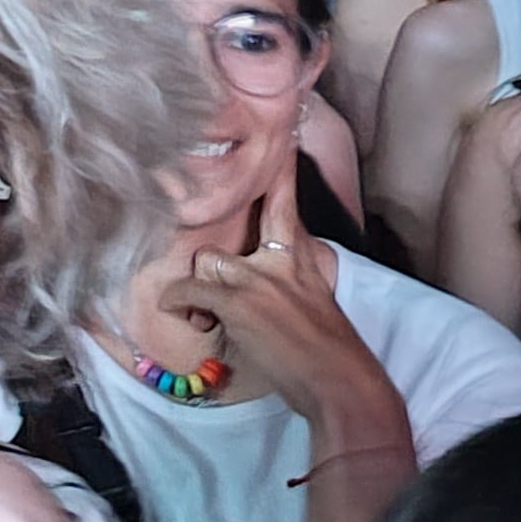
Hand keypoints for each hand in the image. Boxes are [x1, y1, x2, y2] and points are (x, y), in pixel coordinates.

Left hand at [159, 181, 392, 425]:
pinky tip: (178, 311)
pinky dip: (178, 302)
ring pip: (208, 259)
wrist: (342, 382)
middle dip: (219, 239)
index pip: (284, 204)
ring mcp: (258, 278)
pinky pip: (191, 290)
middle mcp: (279, 260)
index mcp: (300, 259)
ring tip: (203, 308)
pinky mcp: (239, 302)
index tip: (278, 138)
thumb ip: (290, 281)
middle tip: (204, 244)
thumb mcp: (316, 302)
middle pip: (235, 227)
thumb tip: (264, 286)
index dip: (277, 173)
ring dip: (200, 284)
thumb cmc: (330, 353)